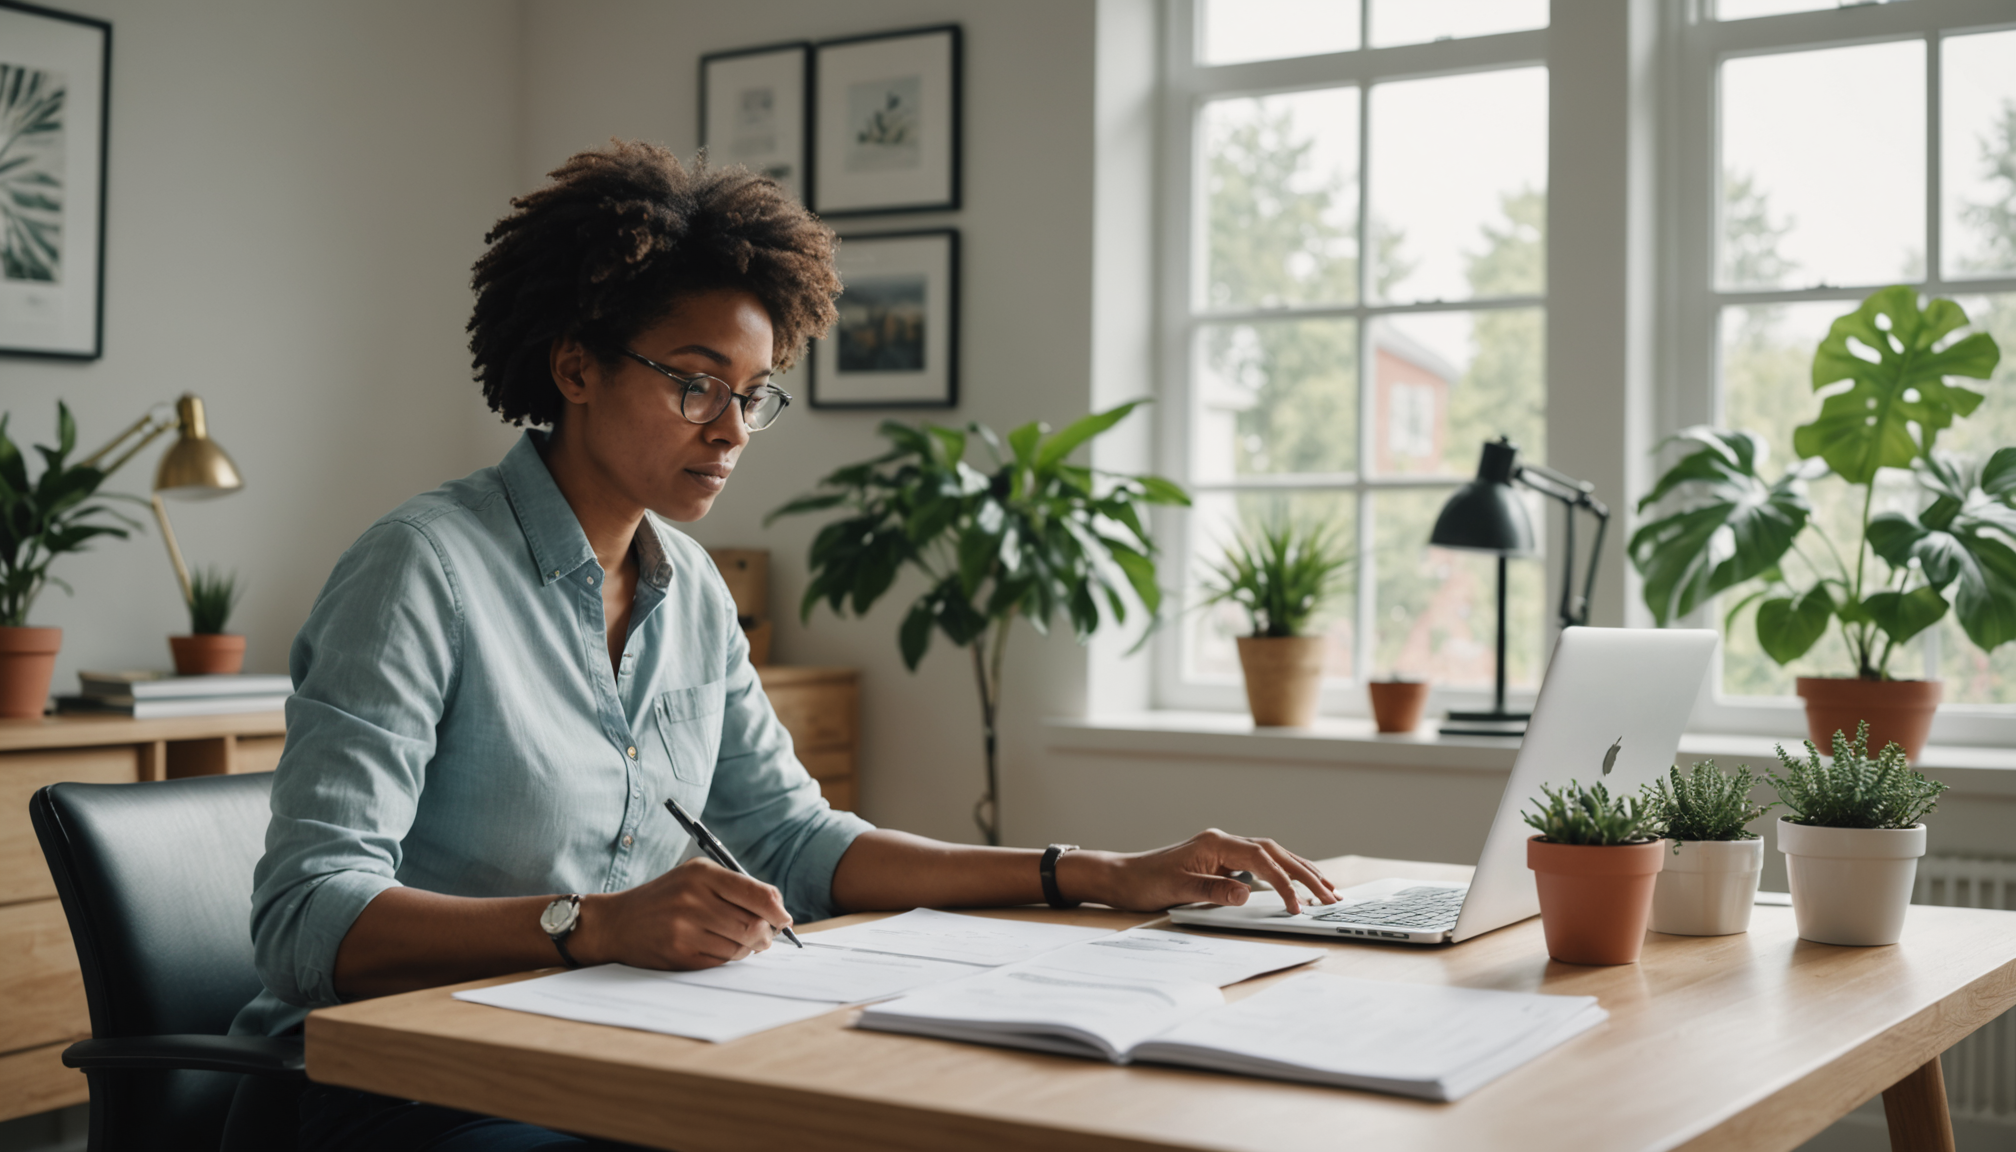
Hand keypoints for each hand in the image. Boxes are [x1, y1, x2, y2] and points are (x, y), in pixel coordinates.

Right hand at [570, 858, 791, 968]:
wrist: (617, 922)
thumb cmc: (665, 898)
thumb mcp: (696, 877)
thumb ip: (736, 887)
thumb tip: (778, 909)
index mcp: (702, 874)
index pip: (758, 894)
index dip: (778, 911)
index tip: (784, 919)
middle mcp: (693, 899)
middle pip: (753, 925)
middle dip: (767, 935)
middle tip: (766, 937)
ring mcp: (685, 929)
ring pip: (740, 947)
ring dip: (749, 949)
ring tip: (742, 942)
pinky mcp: (679, 954)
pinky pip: (721, 962)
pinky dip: (728, 958)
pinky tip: (719, 948)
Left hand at [1061, 829, 1340, 913]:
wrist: (1123, 877)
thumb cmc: (1145, 882)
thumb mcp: (1177, 889)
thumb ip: (1213, 891)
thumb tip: (1246, 894)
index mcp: (1216, 843)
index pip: (1261, 859)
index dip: (1284, 881)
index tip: (1297, 905)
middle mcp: (1223, 841)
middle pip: (1275, 852)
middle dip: (1305, 873)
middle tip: (1332, 895)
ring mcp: (1224, 850)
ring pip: (1272, 855)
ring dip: (1299, 870)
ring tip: (1326, 887)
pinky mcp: (1222, 860)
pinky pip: (1261, 863)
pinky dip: (1282, 871)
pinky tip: (1295, 882)